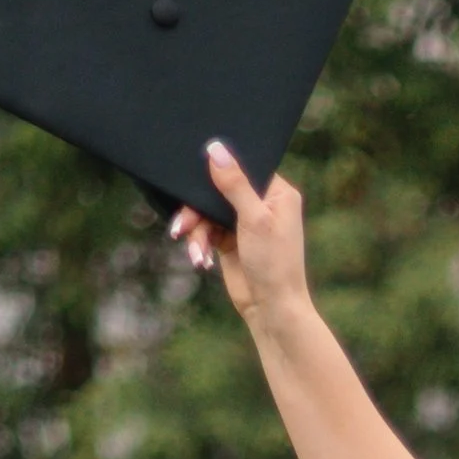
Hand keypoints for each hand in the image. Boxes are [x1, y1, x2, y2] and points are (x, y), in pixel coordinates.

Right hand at [167, 140, 309, 327]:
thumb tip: (216, 148)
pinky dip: (200, 243)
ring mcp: (245, 223)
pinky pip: (206, 231)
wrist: (271, 309)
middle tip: (181, 224)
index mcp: (278, 192)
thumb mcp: (254, 218)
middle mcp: (262, 204)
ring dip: (196, 230)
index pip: (244, 166)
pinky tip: (201, 260)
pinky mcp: (230, 241)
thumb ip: (234, 183)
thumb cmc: (274, 263)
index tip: (196, 173)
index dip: (219, 169)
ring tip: (194, 252)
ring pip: (208, 212)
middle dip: (198, 208)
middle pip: (219, 189)